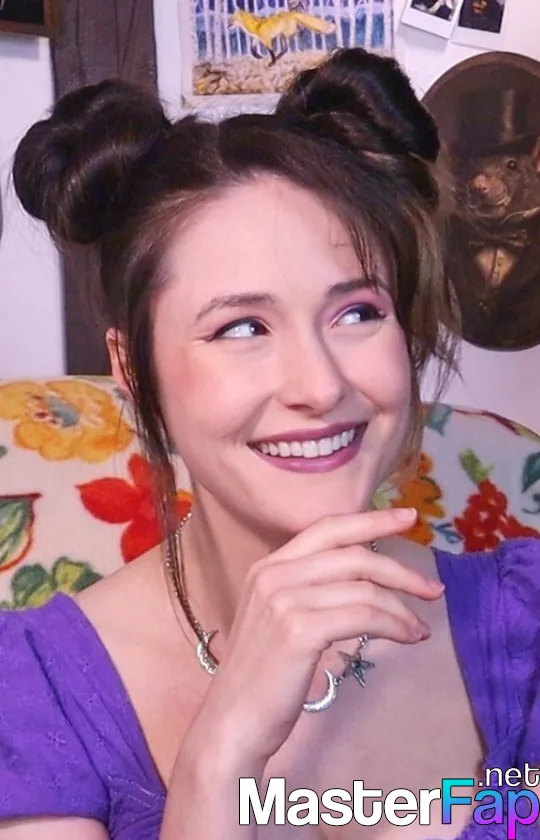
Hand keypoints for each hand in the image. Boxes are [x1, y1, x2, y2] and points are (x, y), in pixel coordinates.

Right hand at [181, 508, 443, 773]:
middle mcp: (273, 574)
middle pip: (353, 556)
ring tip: (419, 629)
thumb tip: (366, 578)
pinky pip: (364, 616)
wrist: (232, 720)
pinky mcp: (299, 630)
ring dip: (402, 609)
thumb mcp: (279, 618)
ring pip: (364, 589)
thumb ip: (309, 589)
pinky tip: (408, 638)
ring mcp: (284, 600)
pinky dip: (394, 625)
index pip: (328, 529)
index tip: (408, 517)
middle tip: (433, 588)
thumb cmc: (263, 676)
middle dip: (400, 570)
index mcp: (268, 566)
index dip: (371, 520)